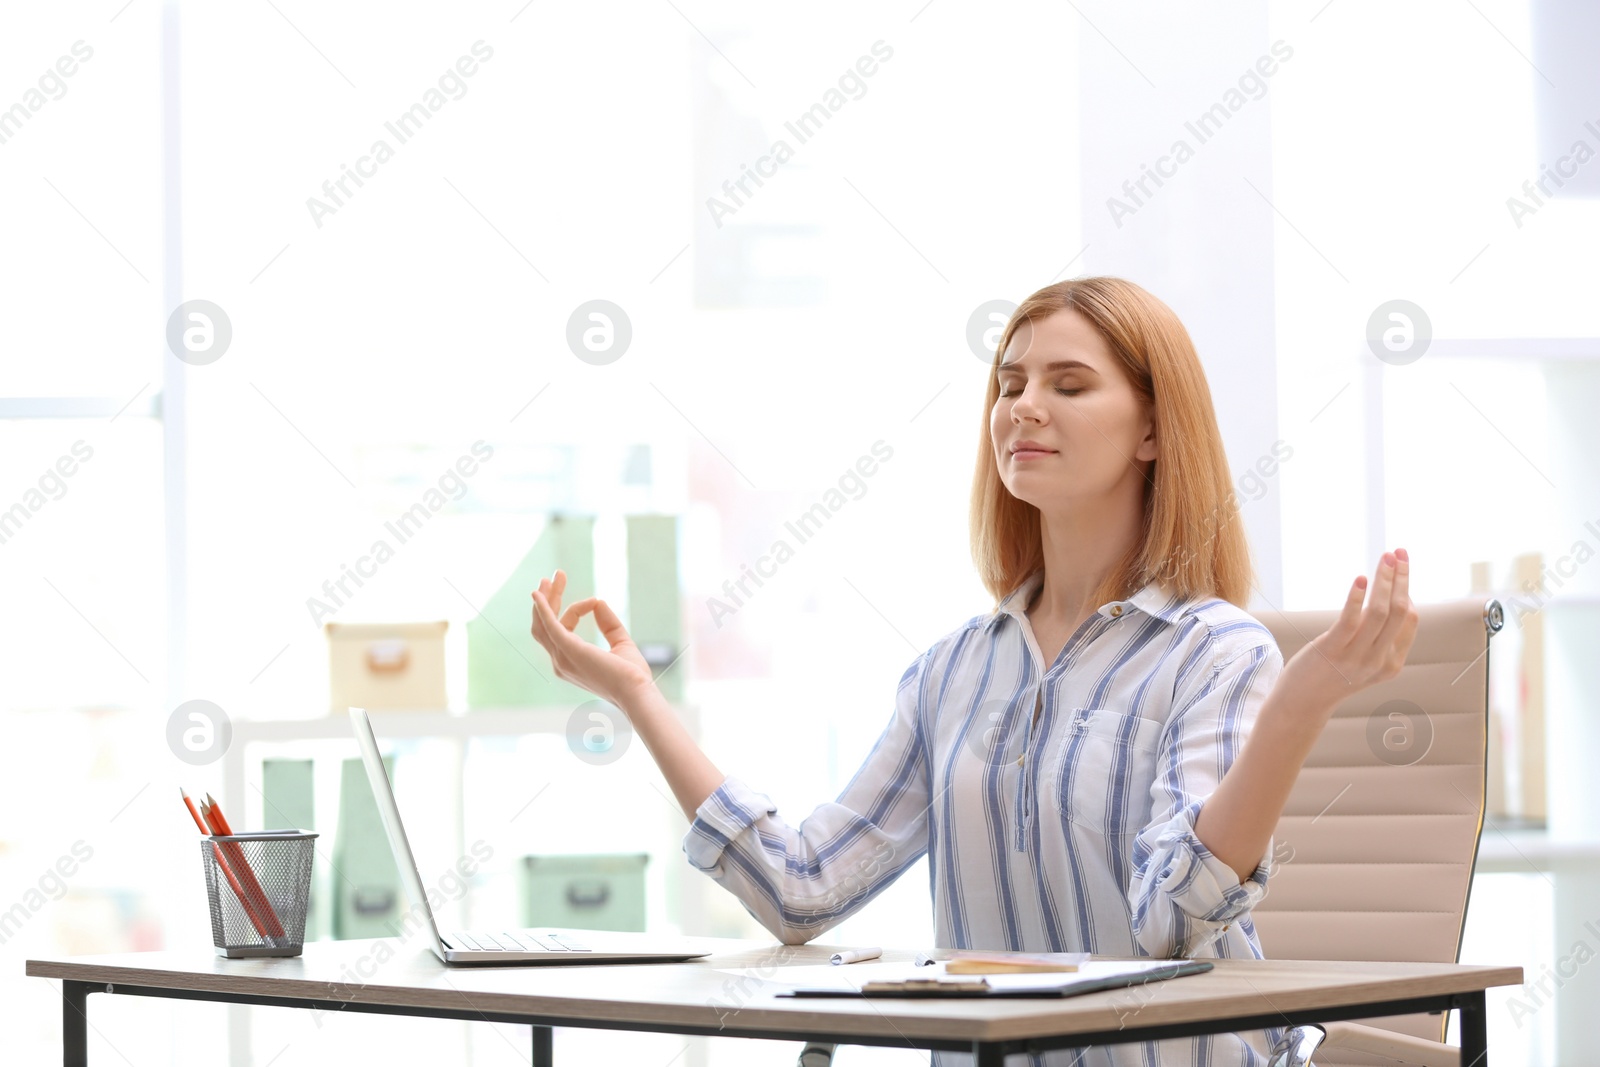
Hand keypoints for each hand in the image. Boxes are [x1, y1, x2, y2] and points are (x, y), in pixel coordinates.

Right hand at [529, 569, 657, 709]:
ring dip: (546, 599)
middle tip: (556, 576)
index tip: (594, 601)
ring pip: (543, 623)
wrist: (637, 691)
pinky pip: (550, 625)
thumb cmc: (631, 675)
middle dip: (549, 599)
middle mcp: (560, 661)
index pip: (562, 628)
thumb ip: (609, 624)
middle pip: (544, 624)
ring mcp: (562, 657)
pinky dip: (543, 608)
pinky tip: (538, 594)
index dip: (576, 609)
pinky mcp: (569, 649)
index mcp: (569, 661)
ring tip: (551, 578)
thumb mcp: (620, 643)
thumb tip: (599, 602)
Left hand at [1279, 548, 1419, 712]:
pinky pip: (1350, 620)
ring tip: (1384, 557)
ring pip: (1380, 612)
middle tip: (1399, 552)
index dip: (1406, 589)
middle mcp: (1379, 661)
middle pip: (1400, 611)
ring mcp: (1356, 657)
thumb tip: (1390, 599)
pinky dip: (1358, 597)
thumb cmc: (1331, 676)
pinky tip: (1361, 578)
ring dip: (1384, 581)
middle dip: (1402, 578)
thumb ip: (1379, 637)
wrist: (1301, 704)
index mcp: (1392, 663)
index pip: (1410, 620)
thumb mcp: (1363, 659)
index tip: (1400, 564)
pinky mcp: (1331, 650)